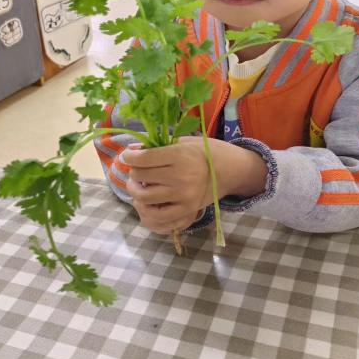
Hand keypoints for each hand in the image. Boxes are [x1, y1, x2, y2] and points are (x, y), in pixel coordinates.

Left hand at [121, 137, 267, 235]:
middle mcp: (181, 177)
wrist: (230, 170)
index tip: (128, 156)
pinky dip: (145, 210)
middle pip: (140, 176)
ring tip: (138, 184)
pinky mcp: (187, 211)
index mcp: (180, 156)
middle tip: (136, 169)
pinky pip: (157, 217)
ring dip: (135, 190)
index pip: (142, 159)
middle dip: (133, 171)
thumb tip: (130, 152)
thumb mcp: (182, 141)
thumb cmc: (205, 151)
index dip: (129, 157)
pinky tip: (146, 201)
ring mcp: (184, 197)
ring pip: (143, 197)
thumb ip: (156, 146)